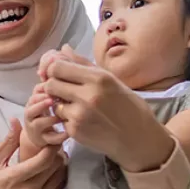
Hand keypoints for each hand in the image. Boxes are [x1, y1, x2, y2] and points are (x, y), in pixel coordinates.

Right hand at [0, 120, 67, 188]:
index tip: (51, 139)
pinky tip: (53, 171)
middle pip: (55, 166)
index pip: (43, 160)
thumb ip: (7, 143)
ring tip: (54, 157)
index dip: (51, 147)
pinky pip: (61, 188)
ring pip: (61, 176)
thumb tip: (16, 121)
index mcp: (15, 178)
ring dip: (60, 164)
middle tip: (54, 146)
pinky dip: (60, 177)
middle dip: (57, 153)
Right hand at [23, 84, 67, 148]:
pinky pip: (51, 139)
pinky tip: (68, 132)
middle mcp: (31, 116)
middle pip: (31, 109)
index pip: (32, 97)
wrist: (41, 134)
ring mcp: (37, 129)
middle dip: (41, 104)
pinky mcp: (45, 140)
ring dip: (50, 119)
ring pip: (39, 124)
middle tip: (52, 100)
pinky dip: (59, 136)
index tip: (52, 89)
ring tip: (61, 116)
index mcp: (32, 104)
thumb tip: (51, 72)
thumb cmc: (46, 111)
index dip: (40, 93)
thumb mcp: (46, 99)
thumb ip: (48, 88)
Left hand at [41, 46, 174, 171]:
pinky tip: (83, 119)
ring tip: (77, 105)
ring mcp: (80, 115)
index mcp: (99, 78)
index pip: (58, 67)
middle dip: (54, 85)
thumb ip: (84, 64)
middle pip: (50, 83)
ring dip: (61, 102)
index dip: (54, 69)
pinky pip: (61, 119)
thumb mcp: (112, 80)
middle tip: (65, 89)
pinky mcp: (76, 132)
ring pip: (54, 102)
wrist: (138, 139)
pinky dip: (68, 118)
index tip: (59, 74)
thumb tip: (64, 49)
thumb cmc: (129, 107)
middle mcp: (88, 95)